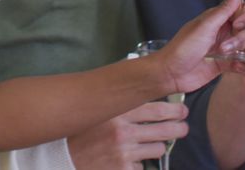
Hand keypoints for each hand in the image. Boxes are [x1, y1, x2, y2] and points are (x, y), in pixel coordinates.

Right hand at [67, 101, 186, 169]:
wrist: (62, 156)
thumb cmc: (81, 129)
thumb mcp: (98, 107)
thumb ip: (120, 98)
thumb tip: (145, 84)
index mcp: (117, 111)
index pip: (158, 109)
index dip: (176, 110)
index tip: (182, 110)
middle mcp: (123, 131)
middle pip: (166, 129)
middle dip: (179, 128)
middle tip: (182, 127)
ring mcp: (124, 153)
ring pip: (159, 148)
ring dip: (159, 145)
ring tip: (154, 142)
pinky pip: (143, 165)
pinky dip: (139, 162)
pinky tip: (131, 157)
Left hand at [160, 0, 244, 92]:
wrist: (171, 73)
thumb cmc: (183, 47)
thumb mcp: (205, 26)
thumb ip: (224, 9)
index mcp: (219, 18)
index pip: (244, 11)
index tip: (238, 25)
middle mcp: (225, 31)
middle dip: (243, 39)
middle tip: (224, 48)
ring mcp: (227, 48)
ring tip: (237, 61)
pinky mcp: (226, 64)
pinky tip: (239, 68)